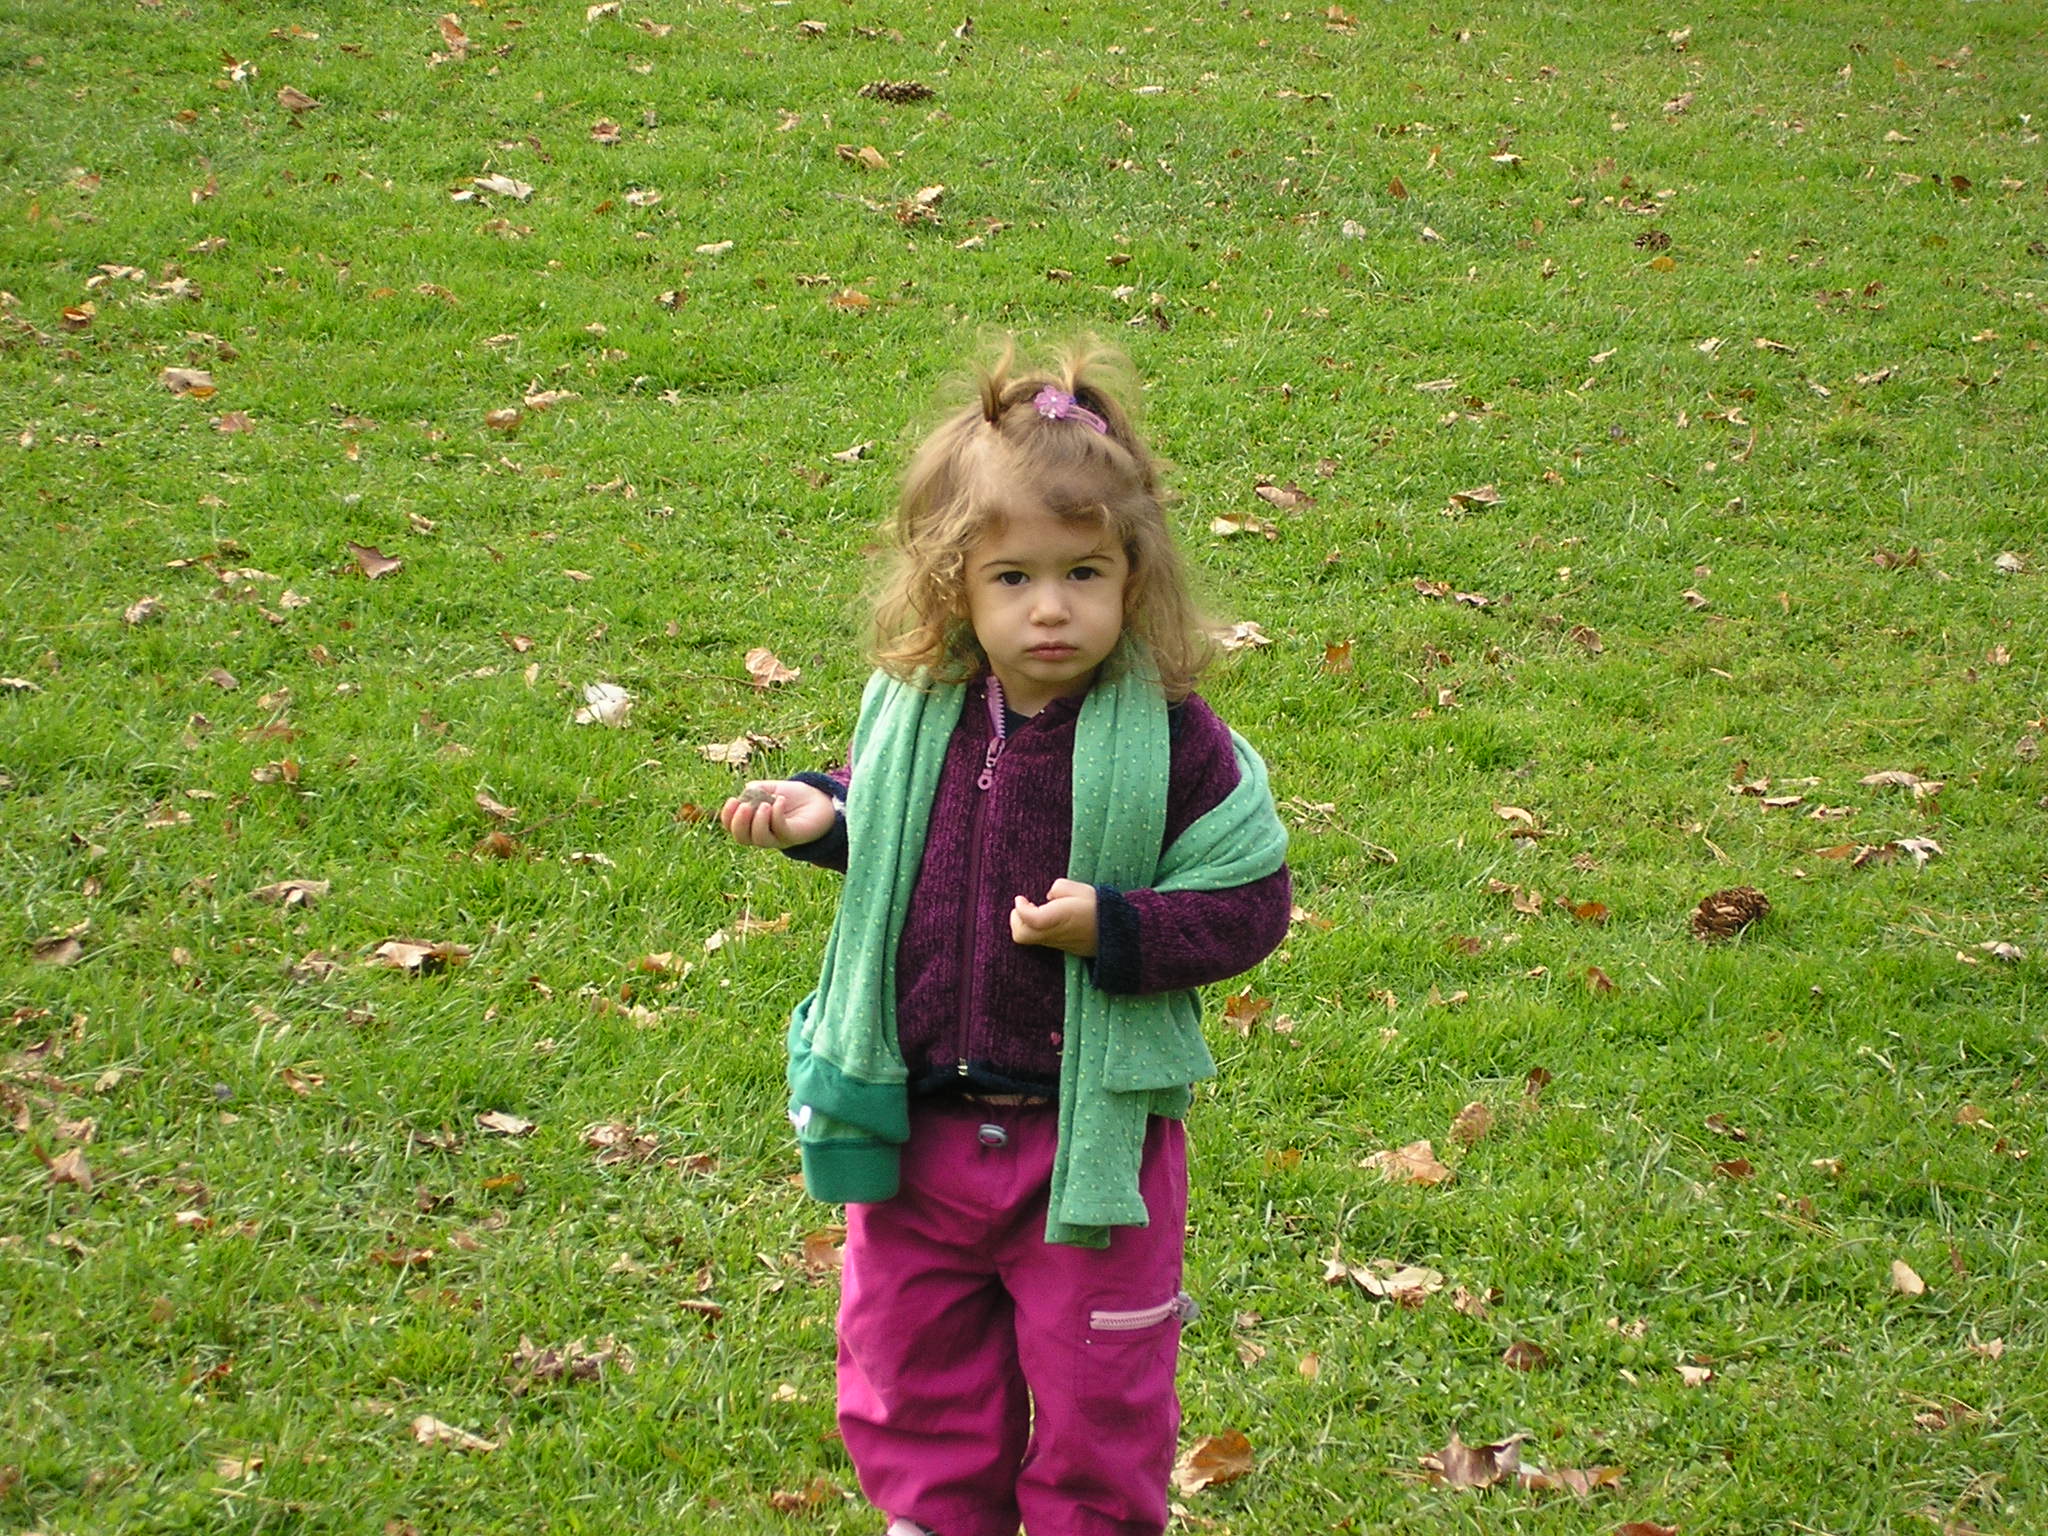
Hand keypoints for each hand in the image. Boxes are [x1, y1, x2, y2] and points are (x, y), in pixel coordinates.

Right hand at [719, 780, 835, 849]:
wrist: (818, 800)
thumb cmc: (792, 796)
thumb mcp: (769, 788)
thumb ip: (755, 790)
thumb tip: (745, 793)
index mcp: (752, 823)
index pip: (732, 827)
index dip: (727, 816)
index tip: (732, 800)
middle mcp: (763, 834)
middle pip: (742, 838)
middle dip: (739, 823)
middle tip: (745, 806)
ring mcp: (778, 838)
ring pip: (760, 839)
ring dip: (758, 821)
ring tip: (766, 804)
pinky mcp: (793, 836)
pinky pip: (781, 830)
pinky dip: (777, 815)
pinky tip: (780, 800)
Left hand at [1010, 878, 1097, 957]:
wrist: (1118, 932)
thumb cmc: (1099, 907)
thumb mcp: (1080, 889)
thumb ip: (1059, 888)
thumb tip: (1049, 896)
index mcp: (1058, 917)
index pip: (1030, 918)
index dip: (1020, 908)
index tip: (1021, 898)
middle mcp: (1054, 933)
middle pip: (1021, 935)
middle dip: (1016, 921)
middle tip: (1022, 907)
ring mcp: (1058, 943)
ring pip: (1030, 939)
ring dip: (1026, 924)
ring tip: (1035, 910)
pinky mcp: (1063, 947)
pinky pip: (1041, 941)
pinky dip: (1036, 930)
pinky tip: (1047, 918)